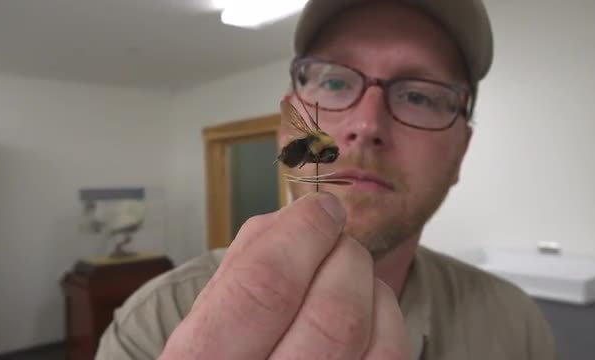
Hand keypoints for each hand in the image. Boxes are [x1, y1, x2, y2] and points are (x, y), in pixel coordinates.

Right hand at [160, 192, 408, 359]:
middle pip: (333, 315)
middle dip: (344, 256)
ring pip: (368, 335)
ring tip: (345, 274)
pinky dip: (385, 315)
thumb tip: (307, 214)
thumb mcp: (211, 311)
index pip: (265, 289)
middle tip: (337, 238)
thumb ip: (248, 259)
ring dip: (366, 282)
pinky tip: (365, 308)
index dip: (304, 234)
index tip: (323, 208)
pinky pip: (390, 355)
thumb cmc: (228, 349)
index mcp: (203, 359)